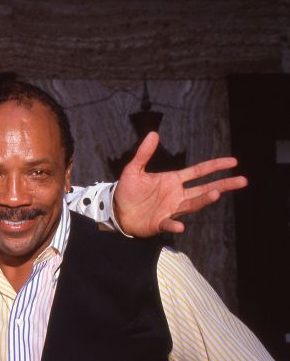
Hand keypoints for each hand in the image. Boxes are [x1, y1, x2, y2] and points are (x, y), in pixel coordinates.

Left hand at [114, 132, 246, 236]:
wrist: (117, 211)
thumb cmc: (128, 190)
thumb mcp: (133, 169)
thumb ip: (144, 154)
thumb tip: (154, 134)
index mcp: (173, 180)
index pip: (199, 172)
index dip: (215, 166)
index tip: (233, 162)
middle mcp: (177, 195)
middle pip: (204, 188)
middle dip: (223, 184)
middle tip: (242, 180)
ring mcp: (170, 209)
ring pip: (192, 205)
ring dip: (204, 200)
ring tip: (216, 194)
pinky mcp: (160, 223)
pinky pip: (169, 224)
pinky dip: (174, 225)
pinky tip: (180, 226)